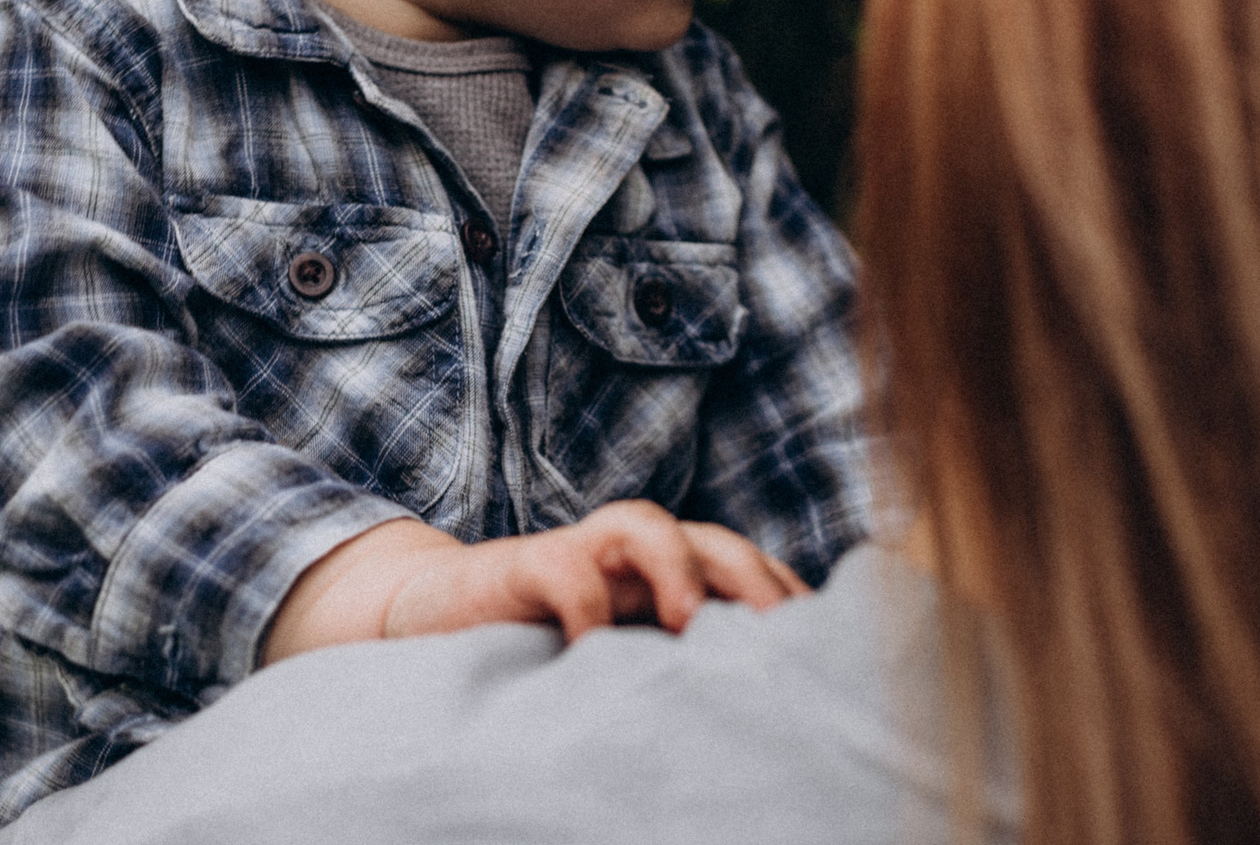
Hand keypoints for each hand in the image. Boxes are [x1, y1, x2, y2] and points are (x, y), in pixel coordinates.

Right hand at [381, 500, 809, 642]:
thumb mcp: (619, 668)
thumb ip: (673, 678)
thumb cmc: (538, 655)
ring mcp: (579, 556)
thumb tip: (757, 736)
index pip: (748, 571)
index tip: (829, 650)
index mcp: (668, 584)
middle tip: (783, 634)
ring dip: (679, 563)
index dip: (788, 598)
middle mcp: (632, 562)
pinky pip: (561, 565)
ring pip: (644, 523)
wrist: (430, 618)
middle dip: (755, 577)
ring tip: (693, 621)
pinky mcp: (518, 567)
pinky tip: (590, 647)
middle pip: (714, 539)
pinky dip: (584, 599)